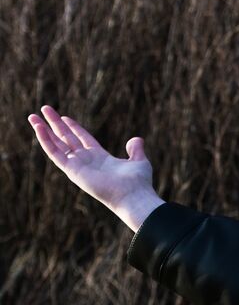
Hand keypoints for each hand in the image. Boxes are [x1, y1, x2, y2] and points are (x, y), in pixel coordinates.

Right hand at [29, 105, 163, 231]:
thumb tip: (137, 139)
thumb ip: (136, 150)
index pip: (83, 139)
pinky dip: (45, 141)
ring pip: (56, 145)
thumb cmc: (138, 183)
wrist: (133, 196)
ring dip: (44, 130)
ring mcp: (77, 166)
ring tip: (32, 117)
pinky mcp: (72, 170)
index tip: (64, 117)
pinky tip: (38, 129)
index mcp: (101, 158)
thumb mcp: (139, 161)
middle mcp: (87, 161)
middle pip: (67, 139)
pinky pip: (55, 153)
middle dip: (54, 124)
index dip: (74, 127)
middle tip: (44, 109)